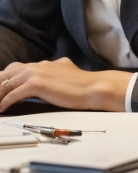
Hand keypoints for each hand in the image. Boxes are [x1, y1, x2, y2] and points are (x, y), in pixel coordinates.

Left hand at [0, 58, 130, 112]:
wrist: (93, 87)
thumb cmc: (83, 85)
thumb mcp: (66, 75)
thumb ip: (55, 75)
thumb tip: (51, 82)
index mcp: (45, 64)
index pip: (17, 68)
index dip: (6, 78)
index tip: (0, 88)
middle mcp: (38, 65)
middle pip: (8, 72)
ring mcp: (37, 73)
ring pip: (7, 82)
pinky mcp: (37, 84)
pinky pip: (14, 93)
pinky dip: (5, 101)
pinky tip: (2, 108)